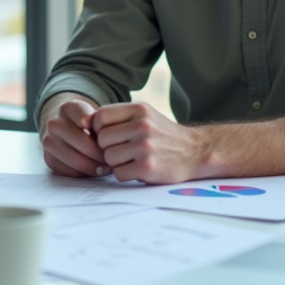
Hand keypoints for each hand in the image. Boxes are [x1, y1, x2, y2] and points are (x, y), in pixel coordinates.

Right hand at [39, 93, 110, 177]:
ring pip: (75, 160)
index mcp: (68, 108)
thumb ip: (102, 123)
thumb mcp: (94, 115)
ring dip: (93, 168)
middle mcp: (55, 123)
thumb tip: (108, 140)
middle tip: (113, 161)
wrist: (64, 126)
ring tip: (106, 169)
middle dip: (101, 155)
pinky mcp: (48, 157)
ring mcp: (49, 141)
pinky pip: (67, 171)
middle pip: (82, 143)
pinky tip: (92, 171)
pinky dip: (82, 174)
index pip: (85, 118)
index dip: (99, 131)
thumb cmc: (86, 123)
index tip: (108, 140)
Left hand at [92, 102, 207, 183]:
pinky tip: (137, 169)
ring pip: (108, 158)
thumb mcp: (145, 115)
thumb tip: (88, 124)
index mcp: (139, 109)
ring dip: (116, 163)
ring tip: (131, 160)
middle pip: (101, 140)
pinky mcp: (148, 167)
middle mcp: (142, 125)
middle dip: (107, 148)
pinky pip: (119, 174)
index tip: (109, 136)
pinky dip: (125, 174)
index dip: (98, 129)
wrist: (196, 151)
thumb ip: (121, 117)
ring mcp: (145, 147)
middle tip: (122, 151)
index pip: (99, 117)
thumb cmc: (164, 135)